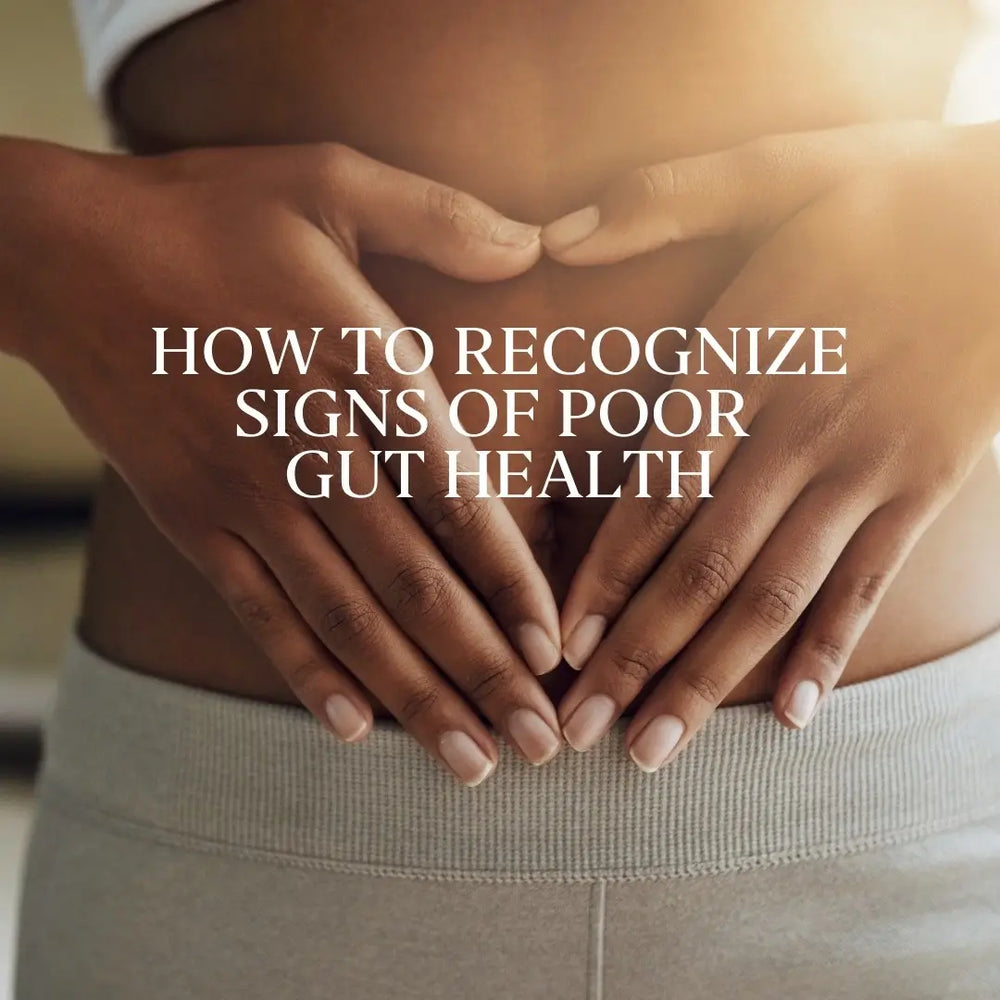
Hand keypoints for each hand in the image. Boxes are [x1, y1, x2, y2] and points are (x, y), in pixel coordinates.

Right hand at [3, 139, 563, 782]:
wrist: (59, 252)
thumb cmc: (207, 212)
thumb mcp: (328, 180)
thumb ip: (440, 216)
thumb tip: (537, 241)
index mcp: (354, 358)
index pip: (453, 488)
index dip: (508, 574)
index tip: (554, 643)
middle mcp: (305, 440)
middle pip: (410, 576)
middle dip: (481, 667)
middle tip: (538, 742)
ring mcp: (243, 489)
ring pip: (344, 613)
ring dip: (413, 693)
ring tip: (470, 761)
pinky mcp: (191, 518)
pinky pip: (258, 610)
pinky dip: (308, 671)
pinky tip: (353, 728)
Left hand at [540, 121, 999, 767]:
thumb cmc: (899, 192)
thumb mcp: (781, 168)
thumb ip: (667, 198)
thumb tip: (557, 234)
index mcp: (749, 357)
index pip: (656, 487)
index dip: (602, 572)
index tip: (556, 642)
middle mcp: (801, 429)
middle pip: (703, 564)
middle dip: (634, 654)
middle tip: (578, 731)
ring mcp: (869, 468)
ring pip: (773, 593)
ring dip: (708, 677)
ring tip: (652, 750)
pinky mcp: (926, 488)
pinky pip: (867, 584)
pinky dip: (826, 649)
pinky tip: (788, 715)